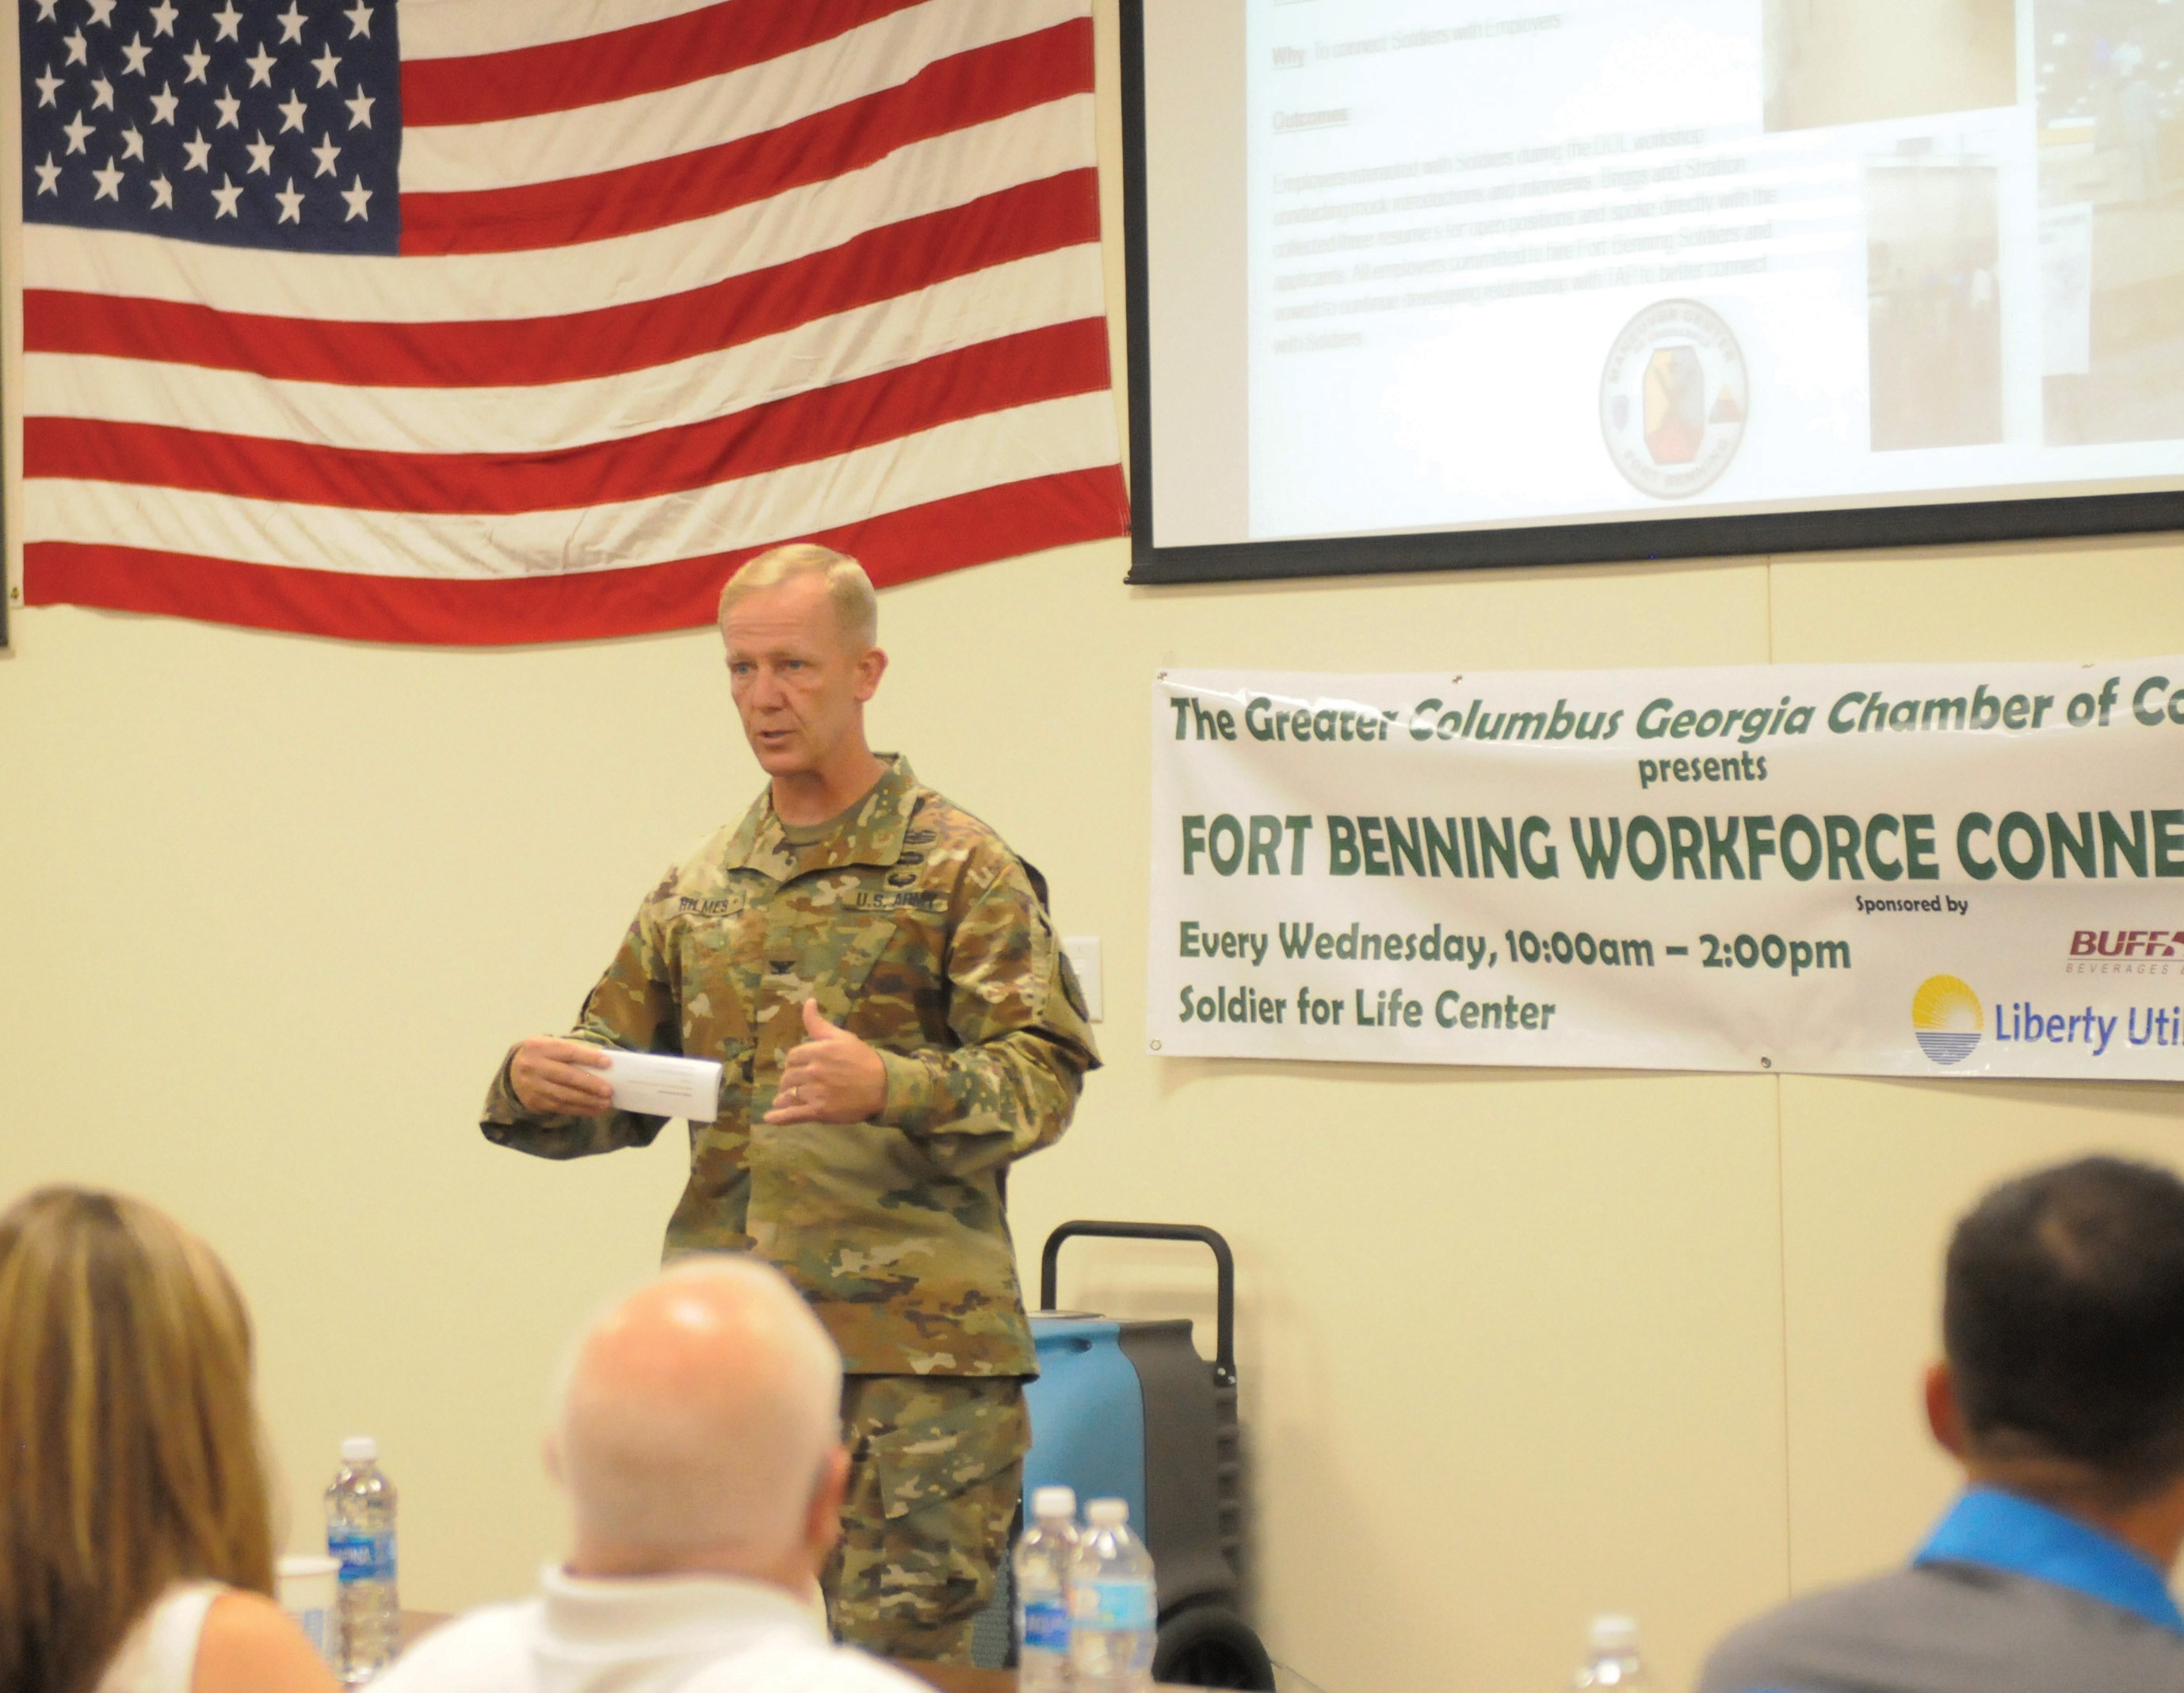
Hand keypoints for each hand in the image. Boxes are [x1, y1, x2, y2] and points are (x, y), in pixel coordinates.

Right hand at [510, 1036, 613, 1115]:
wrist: (514, 1071)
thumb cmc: (543, 1056)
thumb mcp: (552, 1046)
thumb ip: (574, 1052)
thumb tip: (605, 1064)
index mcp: (539, 1046)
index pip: (568, 1052)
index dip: (589, 1058)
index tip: (608, 1063)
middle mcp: (532, 1066)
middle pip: (566, 1076)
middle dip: (590, 1084)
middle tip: (608, 1090)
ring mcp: (531, 1086)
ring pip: (563, 1096)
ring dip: (588, 1101)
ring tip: (605, 1103)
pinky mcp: (533, 1102)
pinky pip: (560, 1107)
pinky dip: (579, 1109)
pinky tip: (594, 1109)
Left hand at [766, 1000, 885, 1123]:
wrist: (883, 1086)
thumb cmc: (862, 1059)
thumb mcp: (841, 1036)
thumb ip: (819, 1023)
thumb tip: (808, 1001)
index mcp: (816, 1051)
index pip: (792, 1057)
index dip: (795, 1063)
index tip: (801, 1067)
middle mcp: (813, 1071)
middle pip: (788, 1076)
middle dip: (790, 1080)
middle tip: (797, 1084)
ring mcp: (815, 1092)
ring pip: (789, 1094)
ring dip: (786, 1096)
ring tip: (786, 1099)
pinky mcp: (818, 1111)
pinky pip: (793, 1114)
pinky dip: (779, 1117)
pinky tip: (770, 1117)